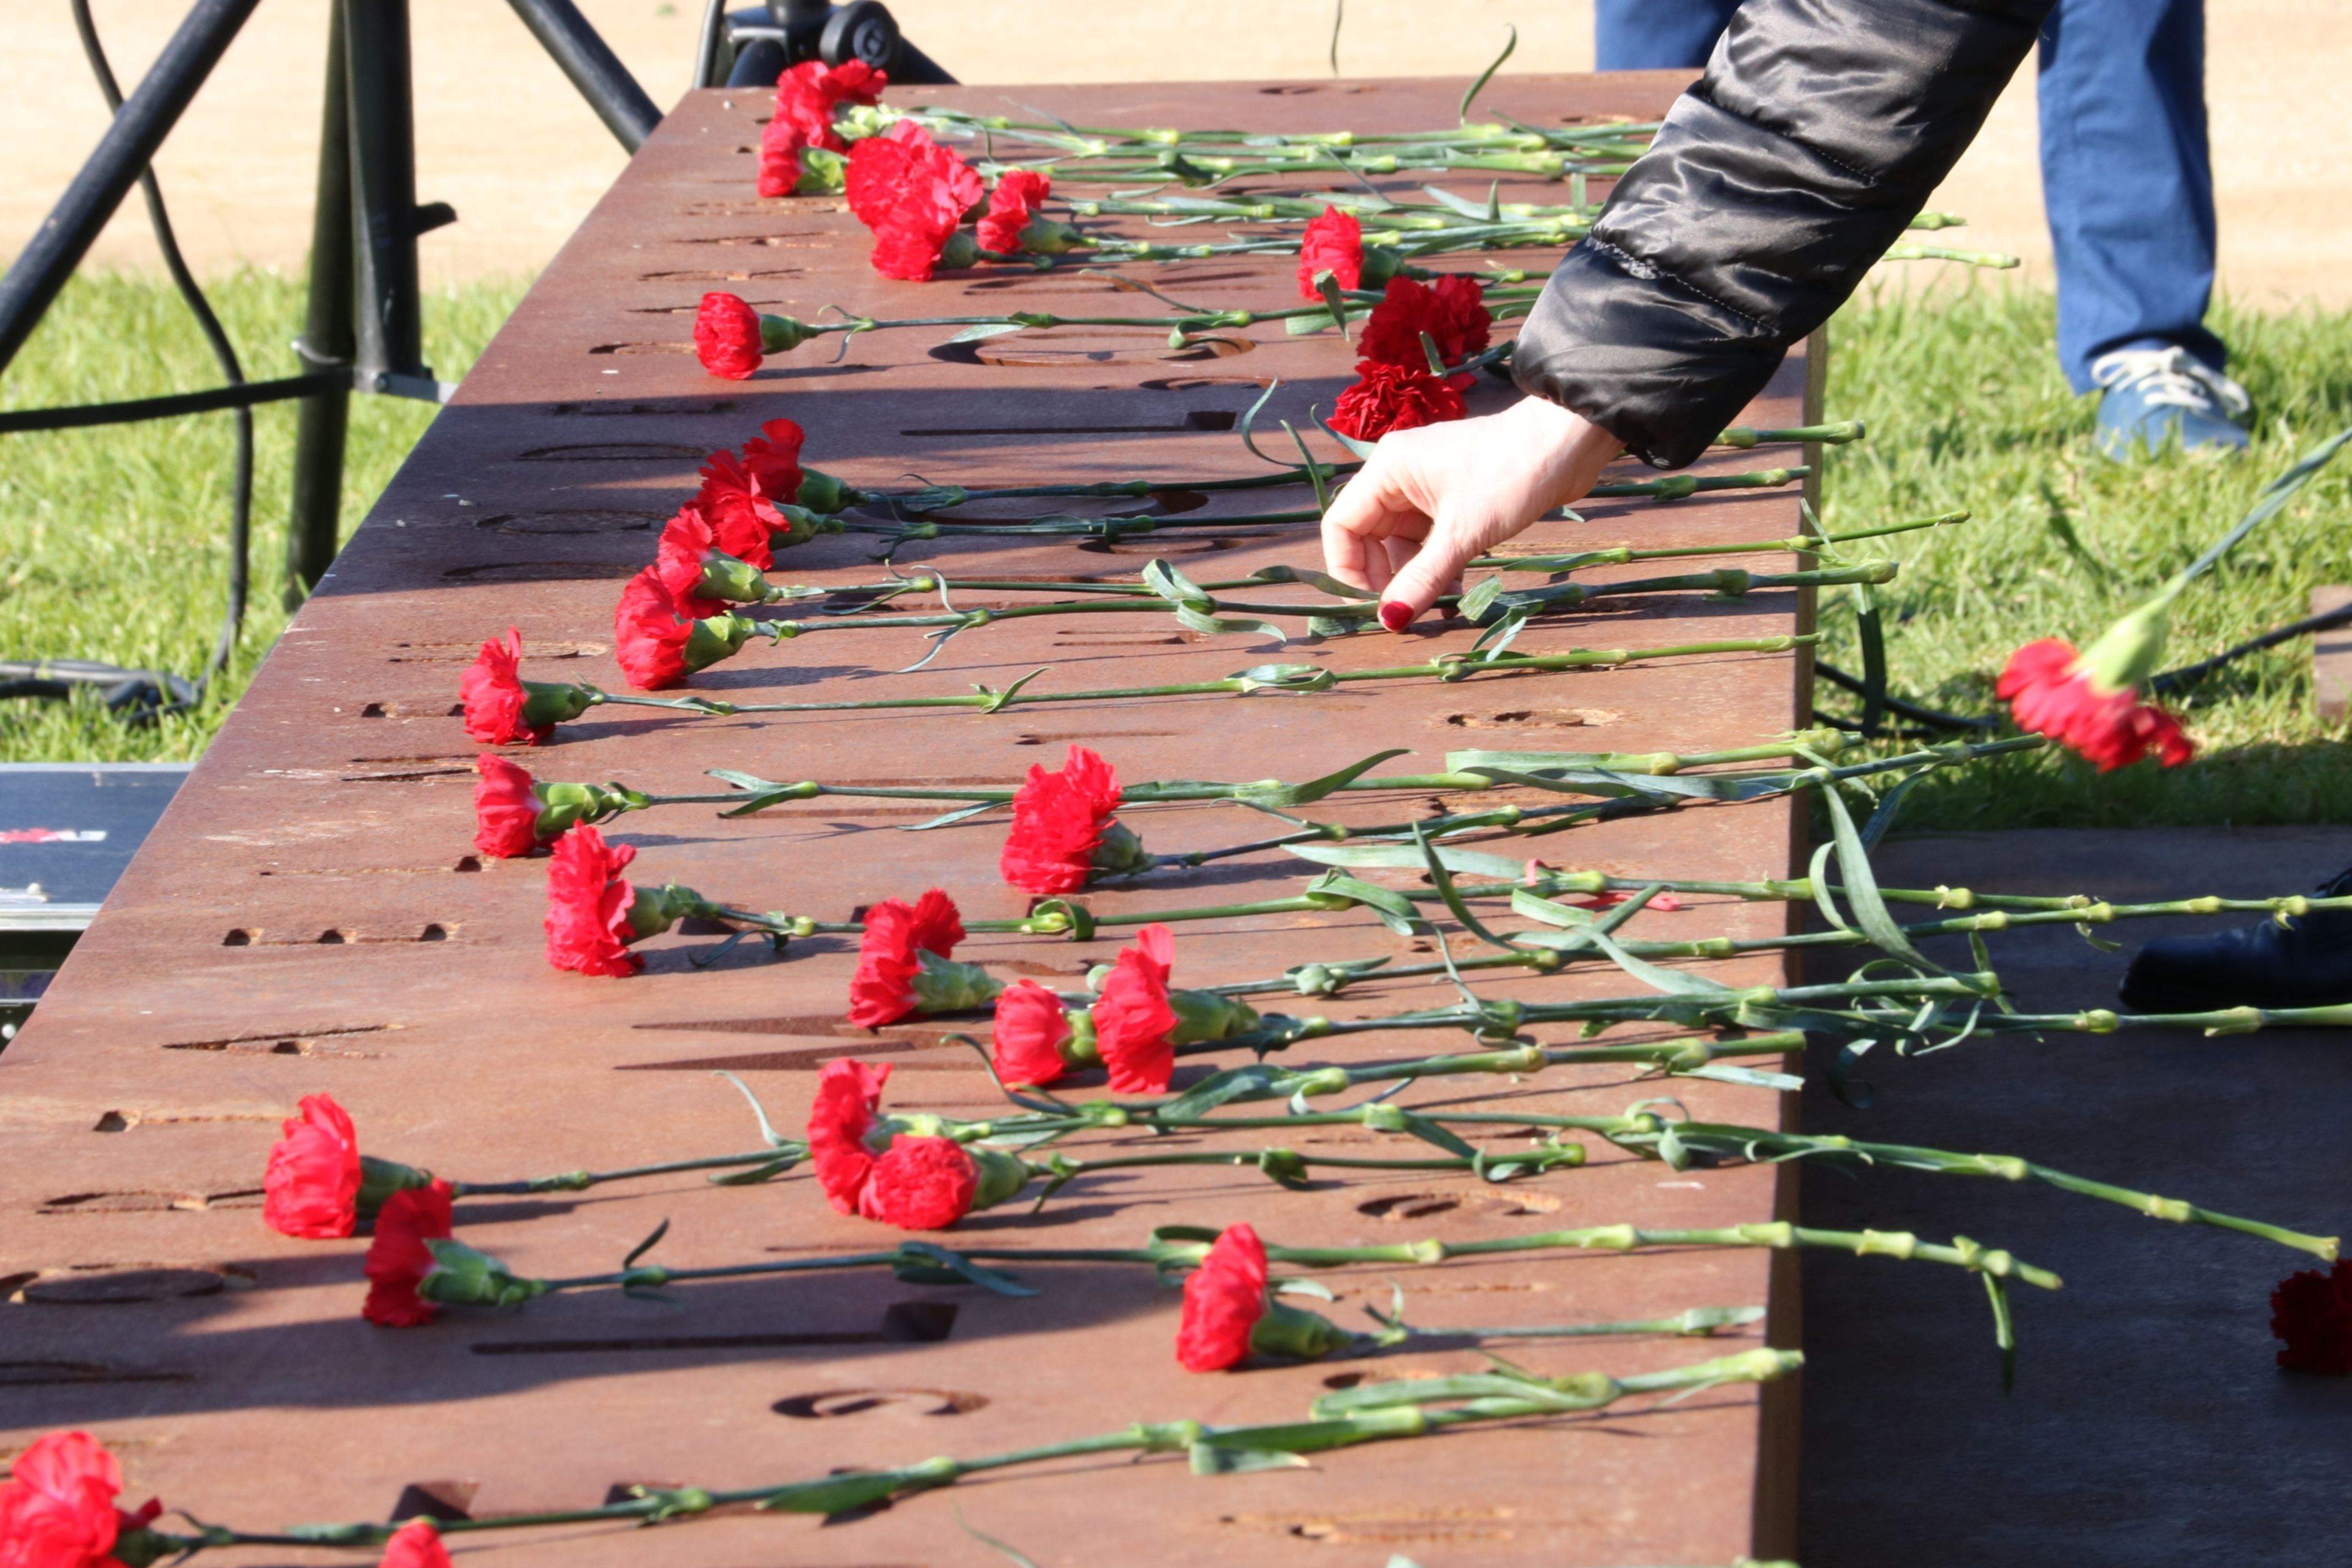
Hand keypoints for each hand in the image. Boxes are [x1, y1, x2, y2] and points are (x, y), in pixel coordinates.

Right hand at [1320, 396, 1624, 628]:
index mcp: (1387, 470)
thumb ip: (1422, 578)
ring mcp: (1427, 486)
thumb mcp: (1463, 533)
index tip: (1370, 607)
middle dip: (1384, 578)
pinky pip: (1430, 540)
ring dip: (1414, 577)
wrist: (1569, 442)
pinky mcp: (1455, 498)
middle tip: (1404, 613)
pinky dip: (1437, 566)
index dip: (1348, 570)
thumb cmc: (1511, 474)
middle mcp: (1399, 475)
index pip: (1341, 526)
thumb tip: (1389, 621)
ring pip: (1402, 543)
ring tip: (1437, 607)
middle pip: (1369, 538)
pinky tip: (1455, 590)